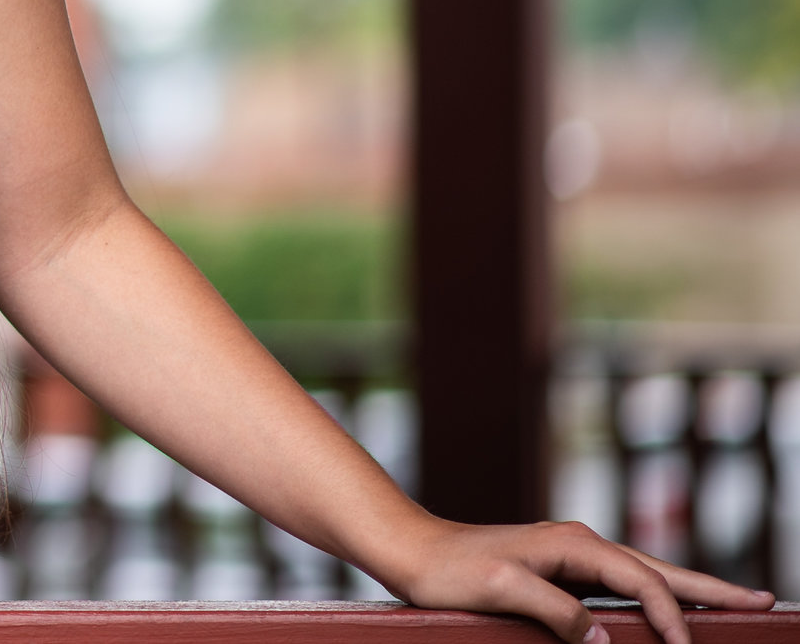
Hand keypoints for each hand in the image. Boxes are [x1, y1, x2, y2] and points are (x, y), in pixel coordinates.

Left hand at [384, 518, 773, 643]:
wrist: (411, 550)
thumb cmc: (450, 571)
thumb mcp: (500, 590)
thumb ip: (555, 613)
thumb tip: (605, 640)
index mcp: (572, 543)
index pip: (641, 580)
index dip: (669, 615)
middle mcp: (579, 543)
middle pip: (660, 569)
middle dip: (711, 590)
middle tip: (764, 604)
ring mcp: (572, 555)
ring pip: (644, 574)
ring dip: (689, 591)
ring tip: (733, 605)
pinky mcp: (561, 570)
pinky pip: (622, 584)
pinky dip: (653, 595)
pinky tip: (664, 609)